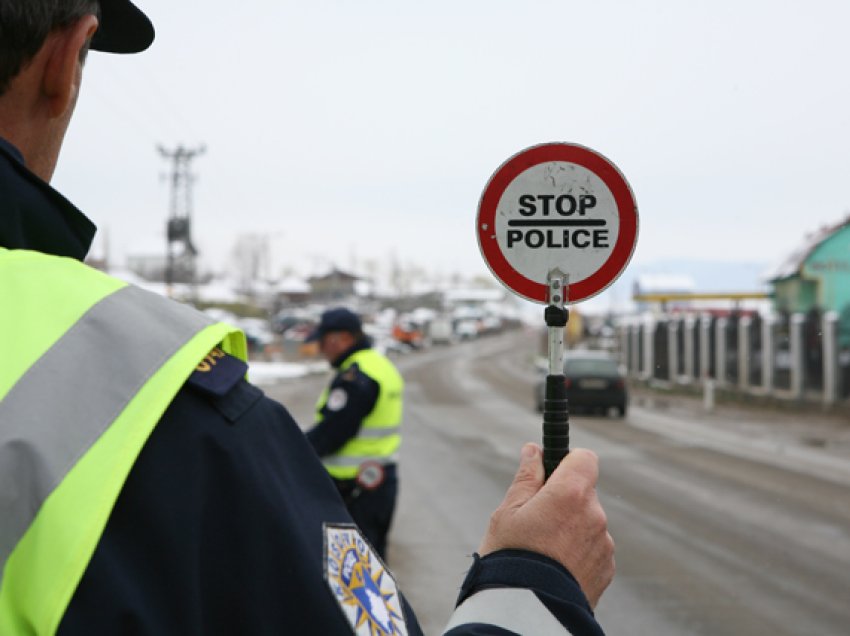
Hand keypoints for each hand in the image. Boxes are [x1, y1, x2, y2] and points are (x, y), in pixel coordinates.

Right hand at [478, 443, 614, 607]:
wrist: (526, 612)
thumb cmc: (511, 557)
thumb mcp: (508, 512)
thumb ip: (526, 477)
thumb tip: (534, 450)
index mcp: (570, 494)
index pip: (585, 458)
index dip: (567, 461)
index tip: (550, 472)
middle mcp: (594, 515)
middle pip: (584, 492)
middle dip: (563, 499)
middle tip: (535, 519)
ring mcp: (603, 544)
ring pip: (588, 522)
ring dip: (571, 527)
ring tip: (543, 550)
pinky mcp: (606, 569)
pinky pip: (593, 548)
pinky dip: (578, 551)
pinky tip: (555, 566)